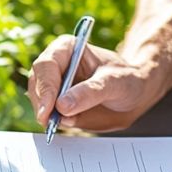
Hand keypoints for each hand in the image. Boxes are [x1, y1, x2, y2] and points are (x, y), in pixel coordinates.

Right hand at [28, 37, 155, 132]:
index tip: (49, 109)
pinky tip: (65, 123)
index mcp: (67, 48)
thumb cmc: (127, 80)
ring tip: (63, 123)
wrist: (134, 92)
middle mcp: (56, 63)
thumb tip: (63, 106)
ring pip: (38, 98)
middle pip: (37, 82)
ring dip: (46, 113)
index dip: (45, 88)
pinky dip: (52, 120)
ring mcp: (54, 82)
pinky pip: (46, 111)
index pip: (47, 65)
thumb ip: (90, 92)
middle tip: (50, 123)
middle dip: (42, 103)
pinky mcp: (56, 100)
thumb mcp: (115, 83)